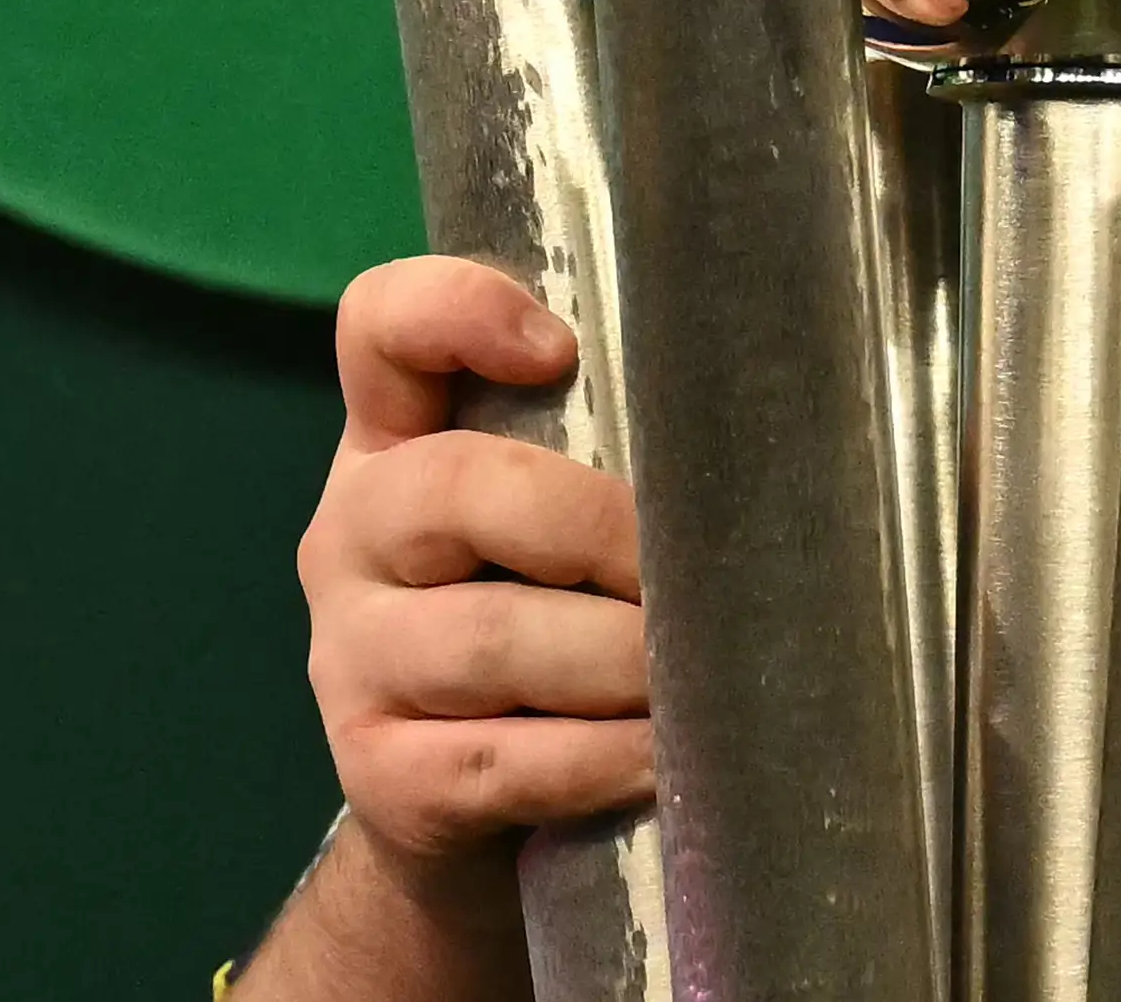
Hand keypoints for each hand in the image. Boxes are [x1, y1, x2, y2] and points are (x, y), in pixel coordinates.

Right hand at [297, 257, 652, 878]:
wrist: (470, 809)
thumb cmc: (555, 618)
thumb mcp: (566, 521)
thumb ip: (618, 453)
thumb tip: (769, 442)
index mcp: (397, 441)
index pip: (383, 327)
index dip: (458, 312)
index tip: (561, 351)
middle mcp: (354, 534)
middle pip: (458, 488)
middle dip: (603, 531)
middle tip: (701, 575)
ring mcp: (351, 657)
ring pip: (492, 639)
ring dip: (622, 659)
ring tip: (702, 672)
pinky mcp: (378, 774)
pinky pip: (501, 760)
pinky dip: (603, 758)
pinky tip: (664, 755)